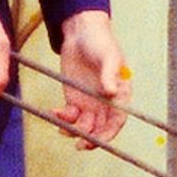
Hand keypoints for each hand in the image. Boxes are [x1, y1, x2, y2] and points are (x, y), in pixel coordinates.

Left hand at [54, 10, 127, 146]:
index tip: (98, 140)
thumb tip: (112, 92)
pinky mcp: (74, 99)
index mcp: (120, 94)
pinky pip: (70, 116)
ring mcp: (90, 102)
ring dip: (75, 131)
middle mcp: (106, 102)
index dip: (110, 133)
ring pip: (85, 126)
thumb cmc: (100, 41)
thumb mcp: (108, 55)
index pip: (118, 120)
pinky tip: (55, 113)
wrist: (80, 32)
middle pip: (102, 128)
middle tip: (80, 144)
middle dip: (92, 139)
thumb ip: (110, 74)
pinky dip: (63, 118)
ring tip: (62, 127)